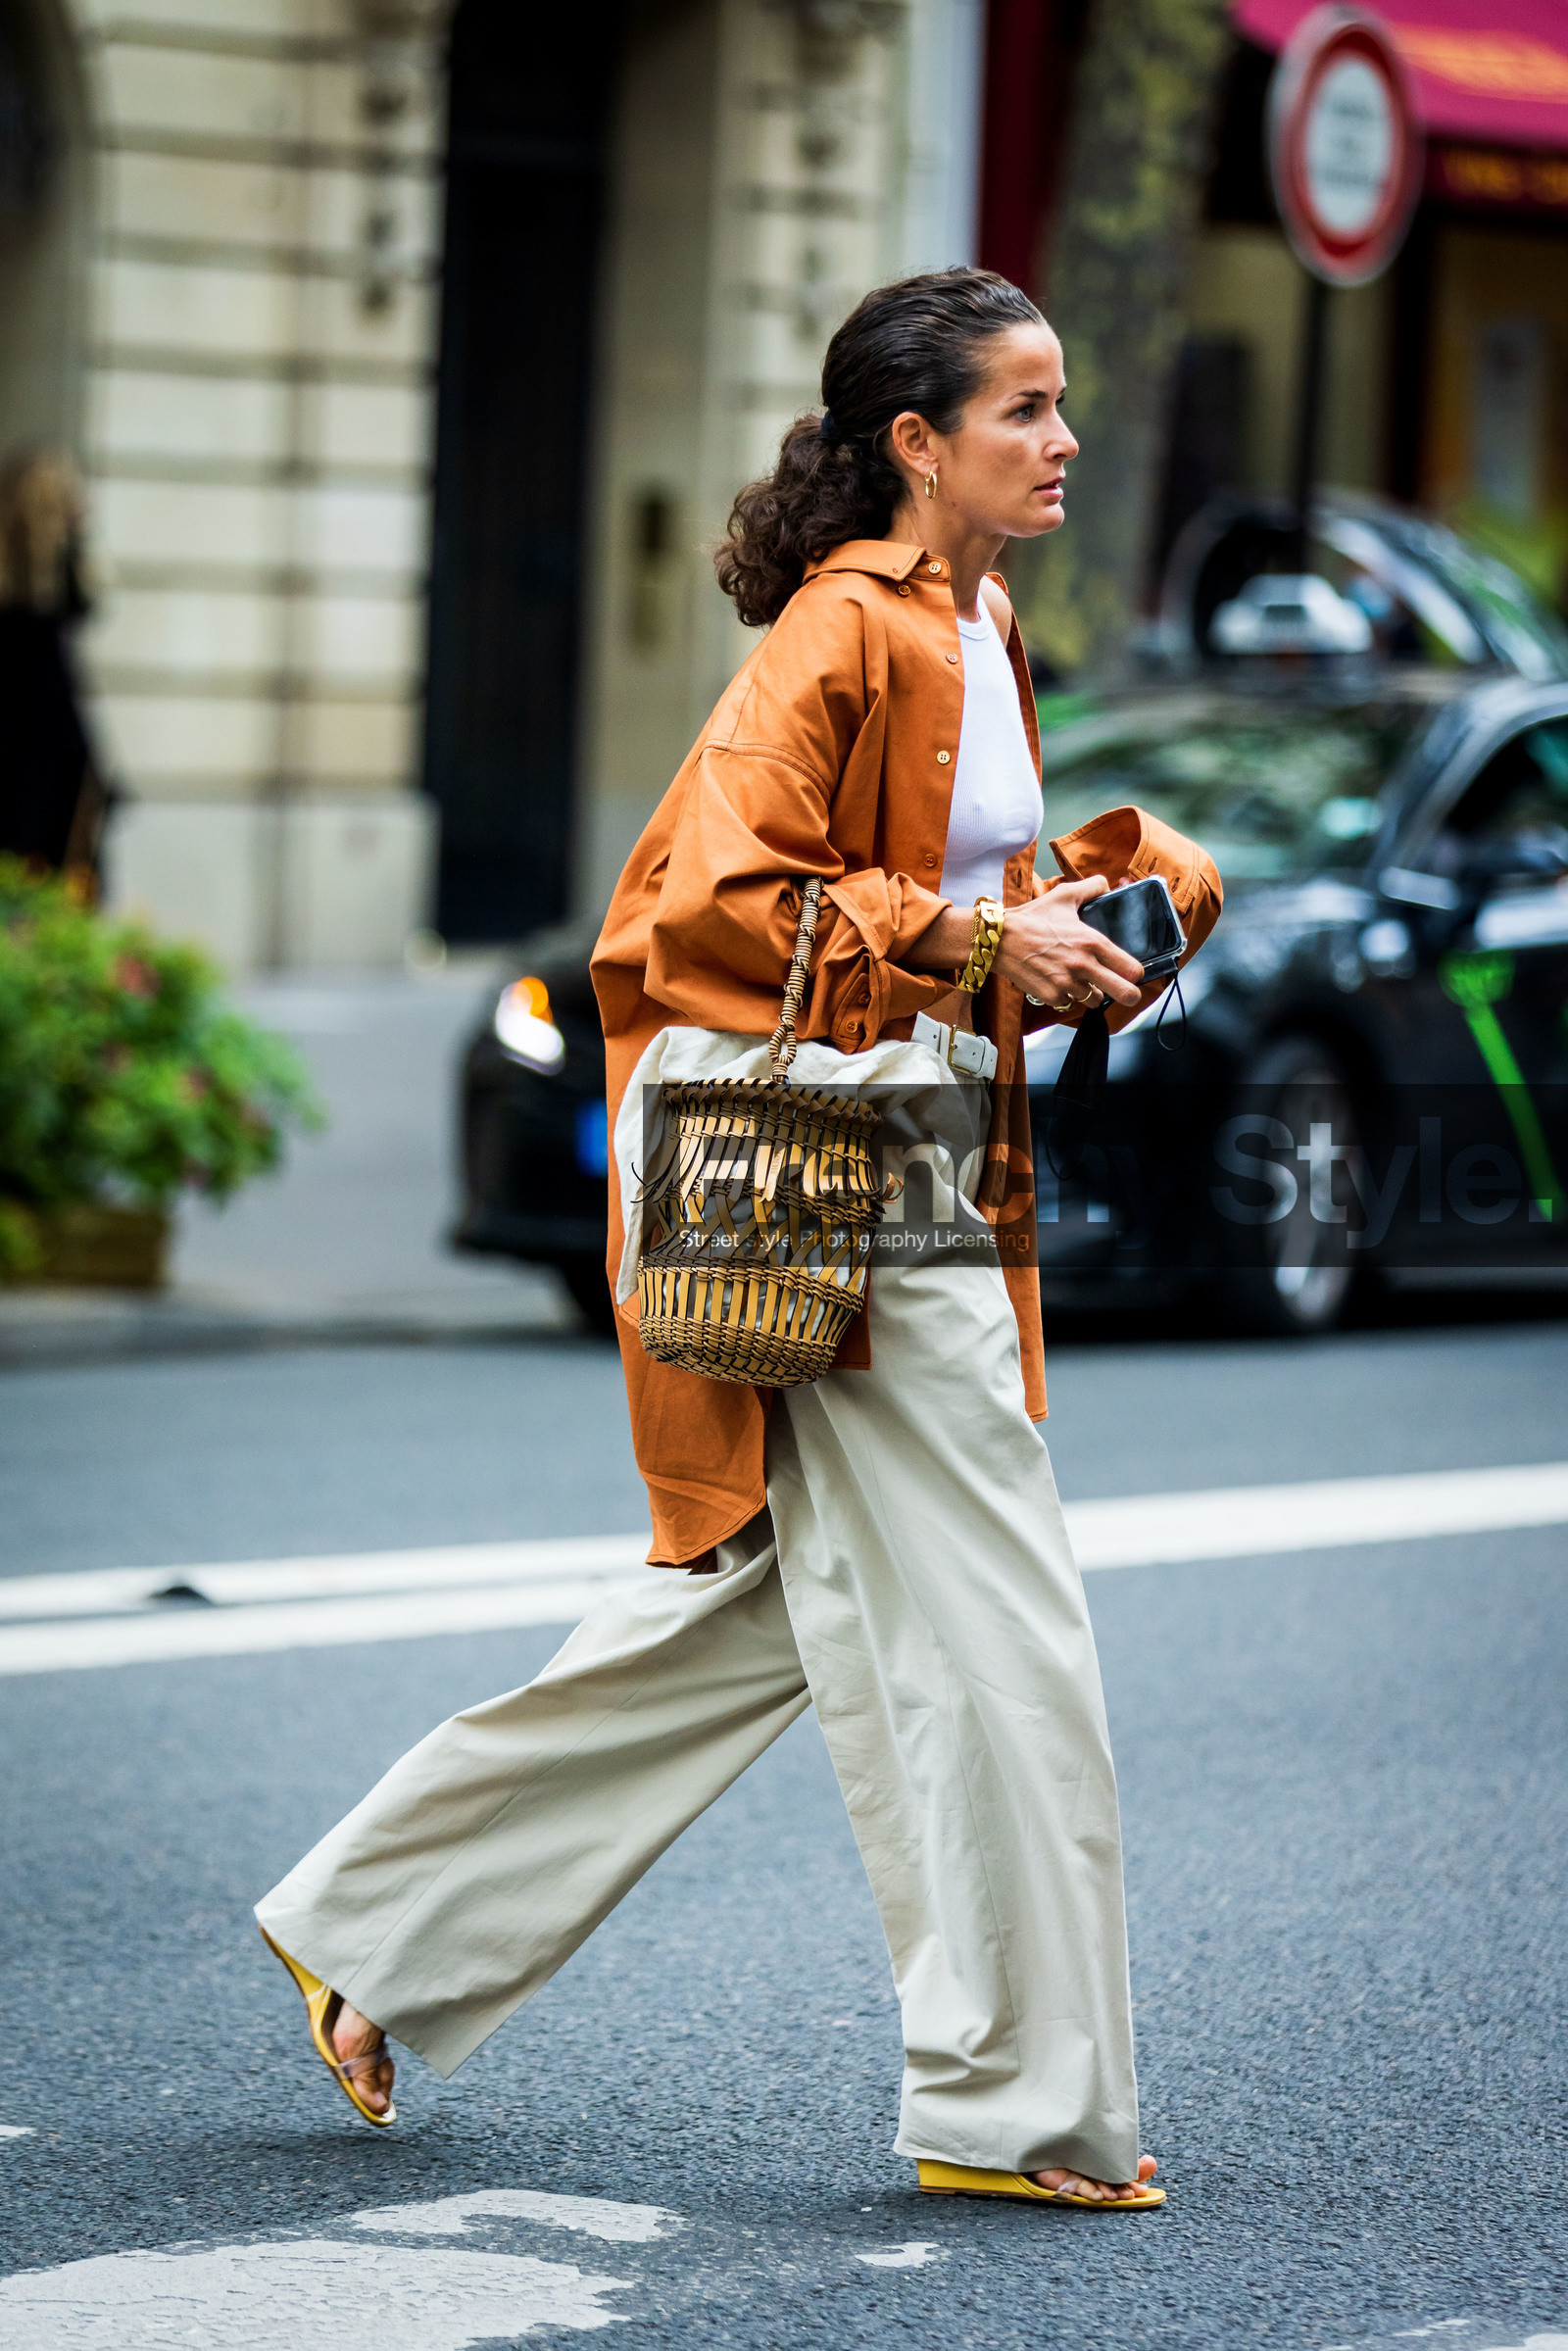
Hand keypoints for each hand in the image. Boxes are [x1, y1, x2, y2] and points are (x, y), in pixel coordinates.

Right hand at [994, 875, 1145, 1012]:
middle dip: (1129, 994)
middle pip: (1125, 993)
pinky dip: (1066, 996)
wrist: (1001, 939)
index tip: (1130, 972)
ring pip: (1094, 1001)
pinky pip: (1068, 1003)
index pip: (1132, 969)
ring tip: (1079, 979)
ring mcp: (1068, 984)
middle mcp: (1084, 966)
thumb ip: (1091, 888)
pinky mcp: (1051, 996)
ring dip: (1090, 993)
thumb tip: (1106, 885)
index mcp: (1093, 942)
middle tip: (1126, 992)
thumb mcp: (1065, 895)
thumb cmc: (1032, 918)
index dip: (1135, 973)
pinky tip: (1057, 981)